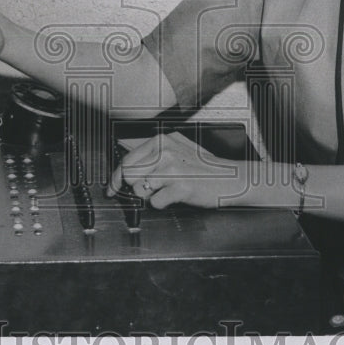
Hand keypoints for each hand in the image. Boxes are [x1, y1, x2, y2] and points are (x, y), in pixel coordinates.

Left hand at [107, 132, 245, 209]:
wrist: (231, 178)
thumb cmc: (204, 167)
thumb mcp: (178, 148)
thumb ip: (153, 152)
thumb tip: (125, 160)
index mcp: (162, 140)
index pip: (127, 160)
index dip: (116, 178)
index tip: (112, 189)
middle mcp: (165, 151)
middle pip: (129, 176)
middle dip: (136, 186)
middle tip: (151, 189)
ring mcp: (172, 168)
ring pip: (139, 190)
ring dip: (151, 196)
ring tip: (168, 190)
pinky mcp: (180, 186)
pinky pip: (155, 203)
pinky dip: (163, 204)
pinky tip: (176, 196)